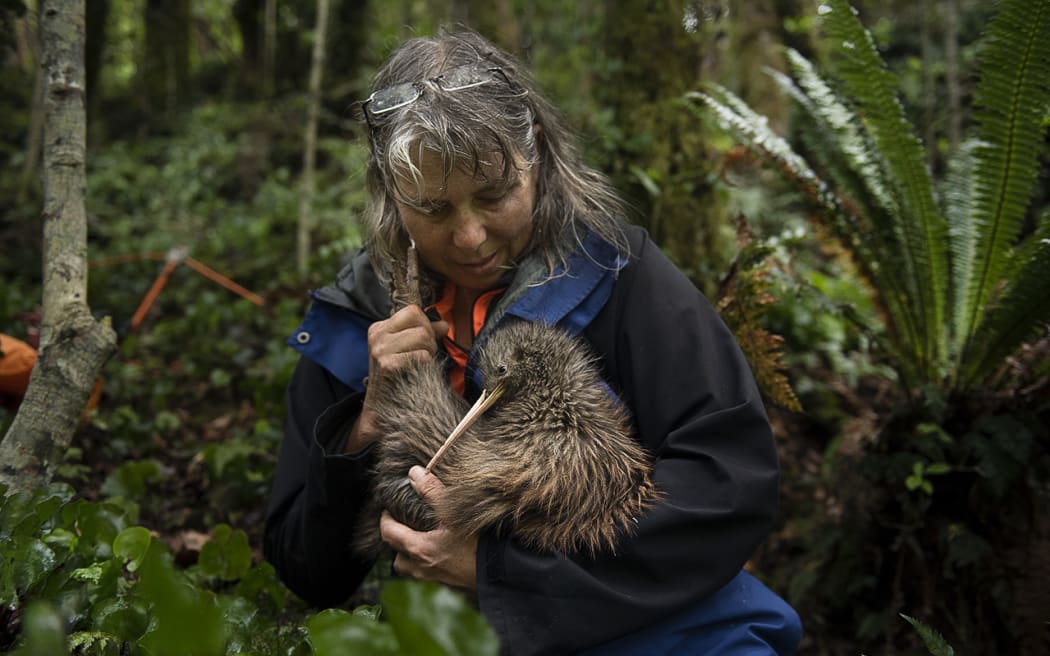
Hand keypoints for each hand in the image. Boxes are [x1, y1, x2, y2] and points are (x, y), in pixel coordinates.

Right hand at [345, 306, 448, 452]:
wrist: (380, 410)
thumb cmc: (398, 377)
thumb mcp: (408, 349)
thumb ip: (425, 334)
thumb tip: (444, 324)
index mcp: (379, 328)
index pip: (413, 311)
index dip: (425, 325)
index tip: (422, 342)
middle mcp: (377, 335)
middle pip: (421, 324)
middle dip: (429, 341)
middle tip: (421, 357)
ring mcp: (380, 349)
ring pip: (423, 337)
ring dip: (428, 353)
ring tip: (418, 365)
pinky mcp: (387, 364)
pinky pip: (422, 356)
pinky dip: (425, 365)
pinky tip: (415, 374)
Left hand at [380, 466, 477, 594]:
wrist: (504, 575)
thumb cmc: (479, 545)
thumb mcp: (454, 513)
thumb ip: (432, 491)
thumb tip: (414, 474)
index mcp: (419, 549)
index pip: (388, 533)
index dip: (385, 518)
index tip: (389, 508)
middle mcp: (422, 569)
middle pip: (397, 556)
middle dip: (397, 540)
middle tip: (404, 524)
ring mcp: (435, 581)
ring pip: (411, 570)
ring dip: (411, 556)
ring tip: (422, 540)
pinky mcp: (449, 587)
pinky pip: (429, 577)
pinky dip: (428, 565)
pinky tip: (442, 554)